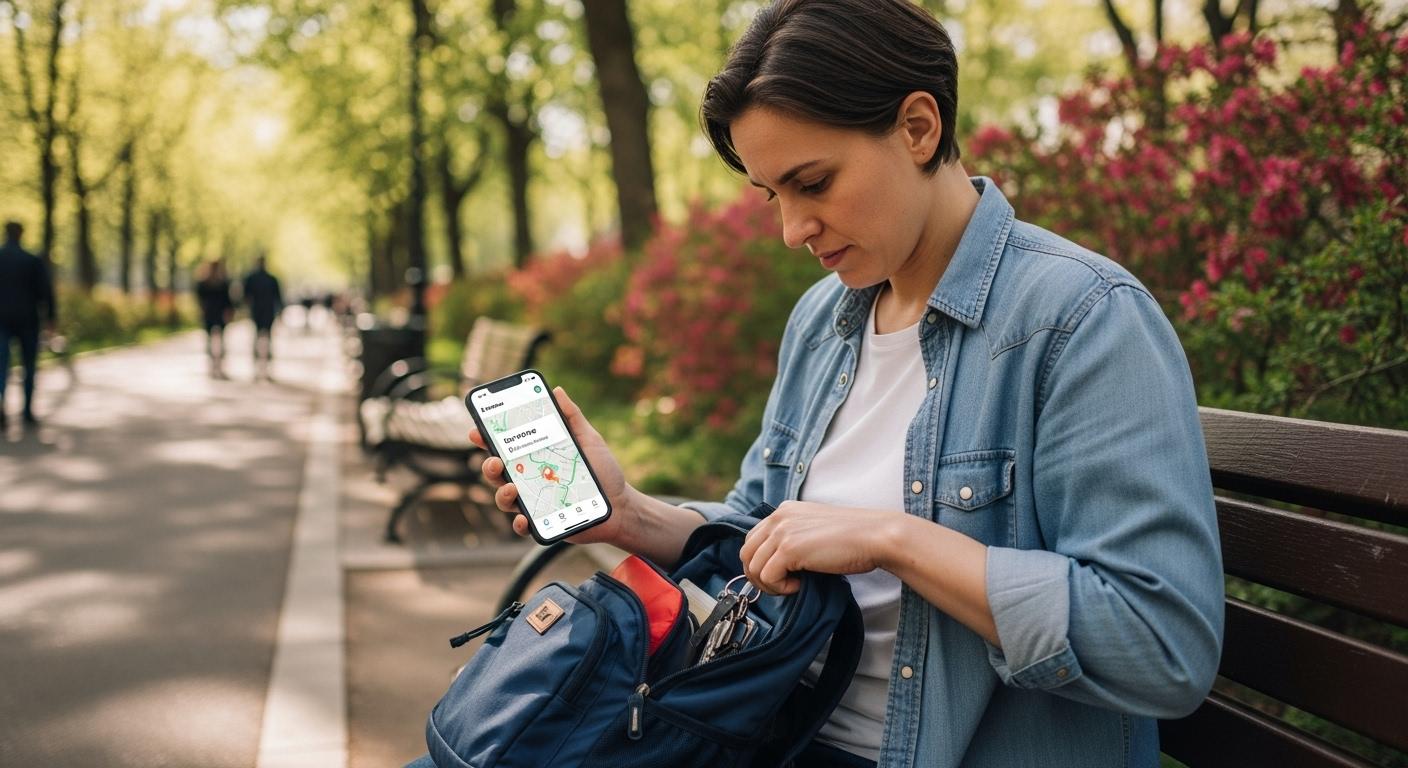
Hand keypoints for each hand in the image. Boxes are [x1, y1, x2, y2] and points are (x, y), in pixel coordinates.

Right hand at [469, 386, 630, 545]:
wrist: (622, 505)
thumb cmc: (604, 472)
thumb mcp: (589, 440)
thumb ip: (572, 417)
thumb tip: (557, 391)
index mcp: (536, 457)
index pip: (506, 447)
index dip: (487, 438)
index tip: (477, 430)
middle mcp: (529, 479)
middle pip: (498, 472)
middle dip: (489, 465)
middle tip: (494, 460)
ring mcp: (534, 501)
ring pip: (505, 498)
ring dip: (502, 493)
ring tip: (512, 487)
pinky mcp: (542, 522)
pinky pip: (523, 526)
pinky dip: (520, 524)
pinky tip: (524, 519)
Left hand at [739, 501, 903, 594]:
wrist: (875, 536)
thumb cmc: (853, 539)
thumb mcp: (814, 530)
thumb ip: (793, 538)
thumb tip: (776, 564)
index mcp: (784, 510)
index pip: (753, 540)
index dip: (761, 563)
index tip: (781, 575)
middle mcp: (779, 517)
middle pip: (746, 553)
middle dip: (759, 576)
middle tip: (782, 586)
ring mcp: (782, 531)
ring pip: (753, 567)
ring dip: (770, 584)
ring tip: (793, 586)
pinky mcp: (789, 549)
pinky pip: (767, 576)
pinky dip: (781, 587)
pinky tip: (800, 585)